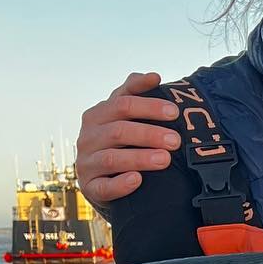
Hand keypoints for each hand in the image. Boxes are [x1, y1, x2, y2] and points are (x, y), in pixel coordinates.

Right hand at [77, 72, 179, 203]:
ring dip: (140, 158)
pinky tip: (137, 179)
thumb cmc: (118, 142)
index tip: (174, 111)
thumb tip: (154, 76)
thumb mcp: (122, 116)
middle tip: (176, 140)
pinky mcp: (89, 187)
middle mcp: (88, 137)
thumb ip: (134, 93)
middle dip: (150, 134)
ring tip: (165, 159)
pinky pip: (104, 186)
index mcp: (97, 115)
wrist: (102, 178)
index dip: (148, 106)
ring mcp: (86, 162)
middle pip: (119, 131)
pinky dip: (120, 184)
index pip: (123, 104)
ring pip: (111, 158)